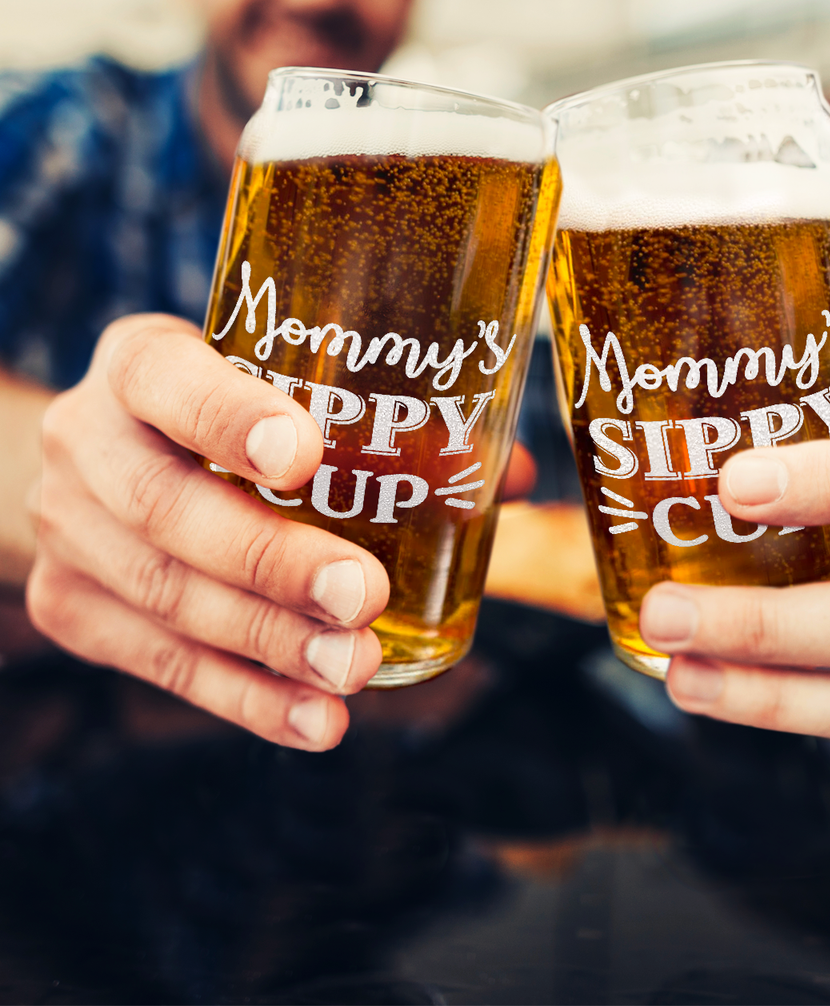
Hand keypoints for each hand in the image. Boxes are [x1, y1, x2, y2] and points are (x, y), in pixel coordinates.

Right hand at [27, 314, 534, 749]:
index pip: (163, 377)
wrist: (111, 461)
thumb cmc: (227, 415)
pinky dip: (245, 698)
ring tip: (353, 668)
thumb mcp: (281, 386)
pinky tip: (314, 720)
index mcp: (140, 362)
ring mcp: (68, 531)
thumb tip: (509, 472)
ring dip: (268, 643)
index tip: (304, 457)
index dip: (226, 417)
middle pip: (164, 507)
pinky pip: (157, 663)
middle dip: (268, 561)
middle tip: (362, 596)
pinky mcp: (72, 608)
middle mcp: (86, 439)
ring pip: (164, 597)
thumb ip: (387, 420)